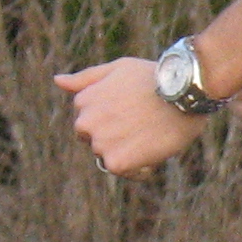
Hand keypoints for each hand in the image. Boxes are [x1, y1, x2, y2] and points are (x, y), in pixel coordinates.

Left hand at [58, 57, 204, 177]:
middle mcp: (85, 123)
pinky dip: (141, 168)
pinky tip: (155, 150)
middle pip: (97, 142)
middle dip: (118, 138)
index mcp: (83, 101)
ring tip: (152, 136)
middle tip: (144, 126)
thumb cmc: (154, 77)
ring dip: (130, 153)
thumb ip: (86, 78)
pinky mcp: (116, 162)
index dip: (115, 120)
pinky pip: (125, 173)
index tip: (135, 112)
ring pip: (111, 157)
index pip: (91, 123)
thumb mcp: (118, 68)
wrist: (183, 92)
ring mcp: (100, 143)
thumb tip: (57, 80)